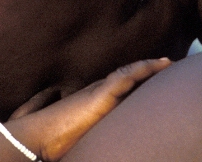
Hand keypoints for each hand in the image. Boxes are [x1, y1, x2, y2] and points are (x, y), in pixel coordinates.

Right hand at [0, 58, 170, 161]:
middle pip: (124, 76)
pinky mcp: (101, 95)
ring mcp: (97, 92)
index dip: (130, 78)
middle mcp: (93, 92)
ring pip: (129, 72)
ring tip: (167, 62)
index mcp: (86, 101)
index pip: (113, 85)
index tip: (145, 75)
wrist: (33, 139)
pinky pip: (129, 76)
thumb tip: (73, 119)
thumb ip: (72, 120)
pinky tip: (161, 64)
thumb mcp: (65, 130)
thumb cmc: (45, 138)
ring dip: (149, 66)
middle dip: (143, 70)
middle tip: (163, 65)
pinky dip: (145, 68)